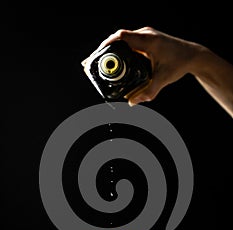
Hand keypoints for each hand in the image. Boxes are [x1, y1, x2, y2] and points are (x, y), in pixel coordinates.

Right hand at [82, 27, 232, 116]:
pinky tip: (115, 61)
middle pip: (118, 38)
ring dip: (111, 50)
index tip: (96, 56)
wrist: (193, 55)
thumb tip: (132, 103)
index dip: (106, 45)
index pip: (121, 37)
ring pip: (123, 40)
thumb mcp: (163, 80)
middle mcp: (146, 35)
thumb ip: (148, 92)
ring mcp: (146, 36)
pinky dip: (120, 51)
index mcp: (148, 41)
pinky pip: (129, 42)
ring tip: (100, 63)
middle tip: (92, 63)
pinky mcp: (147, 40)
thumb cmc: (179, 64)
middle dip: (104, 50)